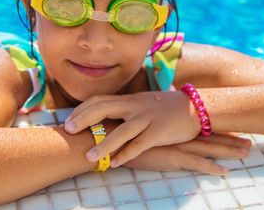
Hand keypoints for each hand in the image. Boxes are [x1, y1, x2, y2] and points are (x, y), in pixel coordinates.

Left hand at [64, 91, 203, 166]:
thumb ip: (126, 107)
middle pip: (104, 109)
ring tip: (88, 156)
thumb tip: (106, 112)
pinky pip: (139, 145)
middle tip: (68, 130)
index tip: (68, 119)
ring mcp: (147, 119)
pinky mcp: (158, 133)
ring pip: (121, 131)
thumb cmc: (167, 106)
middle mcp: (136, 107)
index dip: (82, 109)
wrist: (195, 108)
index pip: (100, 100)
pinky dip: (125, 155)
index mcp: (130, 99)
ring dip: (103, 144)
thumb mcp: (144, 102)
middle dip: (84, 119)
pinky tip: (114, 163)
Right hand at [123, 132, 252, 174]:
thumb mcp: (144, 126)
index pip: (203, 126)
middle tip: (250, 141)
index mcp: (175, 126)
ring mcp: (179, 145)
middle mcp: (180, 133)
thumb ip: (154, 126)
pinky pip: (197, 164)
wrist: (113, 136)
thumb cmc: (125, 131)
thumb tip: (159, 124)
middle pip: (212, 136)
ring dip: (229, 150)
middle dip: (232, 139)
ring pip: (211, 148)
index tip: (235, 127)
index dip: (219, 128)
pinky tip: (225, 172)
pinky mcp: (173, 157)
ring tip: (247, 152)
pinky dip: (212, 167)